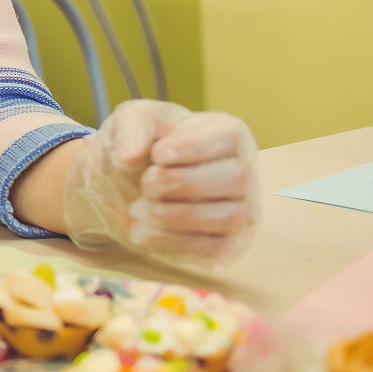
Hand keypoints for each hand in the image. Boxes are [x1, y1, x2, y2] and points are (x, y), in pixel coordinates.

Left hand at [63, 99, 259, 265]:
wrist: (132, 183)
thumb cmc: (145, 145)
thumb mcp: (132, 122)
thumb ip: (131, 128)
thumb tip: (129, 156)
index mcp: (228, 133)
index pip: (231, 137)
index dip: (194, 147)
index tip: (157, 155)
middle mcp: (243, 171)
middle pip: (235, 179)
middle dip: (182, 183)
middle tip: (146, 184)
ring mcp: (241, 210)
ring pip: (229, 217)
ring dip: (176, 216)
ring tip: (137, 209)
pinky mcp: (228, 243)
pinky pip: (215, 249)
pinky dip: (174, 242)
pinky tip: (141, 231)